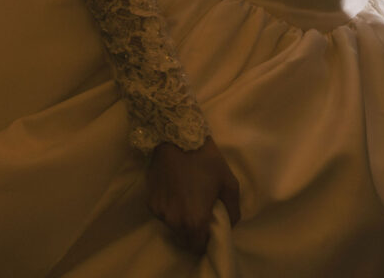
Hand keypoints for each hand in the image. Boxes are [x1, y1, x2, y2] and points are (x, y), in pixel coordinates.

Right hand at [147, 138, 239, 254]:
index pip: (198, 247)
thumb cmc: (206, 159)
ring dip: (181, 220)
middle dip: (194, 232)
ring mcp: (160, 212)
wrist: (177, 136)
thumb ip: (233, 209)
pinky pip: (163, 213)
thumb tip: (229, 223)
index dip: (206, 240)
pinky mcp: (150, 201)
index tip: (210, 226)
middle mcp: (174, 221)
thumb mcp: (229, 181)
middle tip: (201, 212)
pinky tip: (177, 190)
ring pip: (172, 226)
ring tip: (188, 199)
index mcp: (194, 220)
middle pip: (184, 240)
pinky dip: (170, 208)